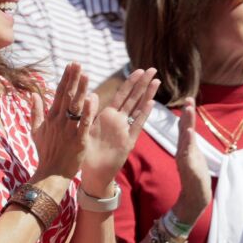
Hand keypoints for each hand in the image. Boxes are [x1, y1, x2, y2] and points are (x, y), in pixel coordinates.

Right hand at [32, 62, 93, 182]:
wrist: (51, 174)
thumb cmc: (45, 153)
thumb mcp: (35, 131)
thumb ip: (35, 112)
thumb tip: (33, 95)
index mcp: (51, 118)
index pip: (59, 94)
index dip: (65, 78)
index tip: (71, 65)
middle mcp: (59, 122)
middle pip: (67, 96)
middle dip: (73, 79)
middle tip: (79, 63)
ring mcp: (69, 131)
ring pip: (76, 107)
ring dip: (81, 90)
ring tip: (86, 75)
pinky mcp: (79, 141)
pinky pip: (84, 124)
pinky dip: (88, 111)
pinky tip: (92, 98)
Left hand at [79, 67, 159, 192]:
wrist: (92, 173)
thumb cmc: (87, 153)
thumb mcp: (86, 129)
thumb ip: (89, 113)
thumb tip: (90, 94)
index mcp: (108, 116)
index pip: (121, 95)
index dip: (130, 82)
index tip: (139, 69)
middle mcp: (119, 121)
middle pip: (133, 98)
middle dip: (143, 84)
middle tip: (153, 68)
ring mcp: (125, 130)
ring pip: (138, 109)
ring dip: (147, 96)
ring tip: (156, 81)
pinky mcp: (128, 142)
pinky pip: (137, 126)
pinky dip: (143, 115)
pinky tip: (151, 103)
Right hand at [170, 99, 211, 223]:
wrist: (194, 197)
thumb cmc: (195, 178)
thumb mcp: (194, 157)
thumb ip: (190, 144)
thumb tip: (189, 132)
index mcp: (185, 148)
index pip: (185, 128)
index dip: (187, 114)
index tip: (189, 100)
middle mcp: (183, 151)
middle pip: (184, 130)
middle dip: (187, 115)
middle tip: (188, 100)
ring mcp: (185, 159)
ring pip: (185, 138)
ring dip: (187, 124)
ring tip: (189, 110)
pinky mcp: (188, 168)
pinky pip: (187, 153)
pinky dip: (187, 142)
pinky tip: (188, 132)